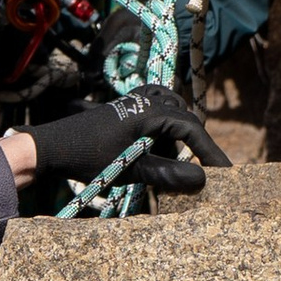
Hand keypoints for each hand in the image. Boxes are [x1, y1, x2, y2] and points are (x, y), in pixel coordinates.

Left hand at [21, 90, 226, 199]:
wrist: (53, 147)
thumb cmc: (88, 159)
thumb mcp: (131, 170)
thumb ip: (167, 174)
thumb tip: (203, 180)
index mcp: (150, 112)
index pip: (192, 130)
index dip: (212, 152)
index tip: (227, 172)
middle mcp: (146, 101)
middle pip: (186, 121)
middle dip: (199, 146)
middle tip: (211, 172)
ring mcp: (135, 101)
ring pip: (173, 114)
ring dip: (182, 136)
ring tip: (183, 163)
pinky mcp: (126, 108)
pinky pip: (158, 108)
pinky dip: (166, 126)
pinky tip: (163, 145)